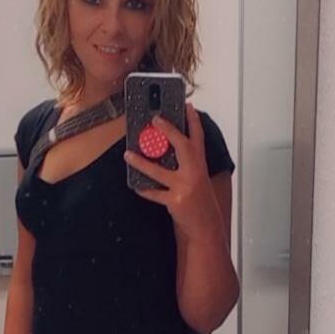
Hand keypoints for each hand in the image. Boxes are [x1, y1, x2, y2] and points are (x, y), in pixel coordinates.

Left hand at [123, 102, 219, 239]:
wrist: (207, 228)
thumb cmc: (201, 203)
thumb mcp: (198, 180)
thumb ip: (186, 166)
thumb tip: (166, 152)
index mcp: (201, 166)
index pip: (199, 138)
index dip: (194, 121)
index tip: (188, 106)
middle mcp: (195, 173)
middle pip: (182, 146)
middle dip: (169, 130)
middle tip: (155, 119)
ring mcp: (185, 187)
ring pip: (159, 171)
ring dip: (141, 162)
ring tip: (128, 155)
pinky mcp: (176, 201)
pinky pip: (155, 194)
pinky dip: (144, 190)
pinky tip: (135, 186)